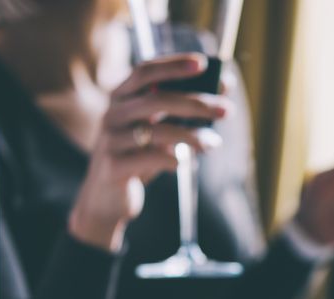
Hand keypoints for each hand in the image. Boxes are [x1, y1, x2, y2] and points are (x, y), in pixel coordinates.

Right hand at [68, 53, 230, 251]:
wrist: (106, 200)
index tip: (204, 64)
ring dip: (192, 136)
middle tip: (227, 110)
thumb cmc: (138, 158)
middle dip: (196, 102)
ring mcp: (110, 140)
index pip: (145, 71)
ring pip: (157, 131)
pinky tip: (184, 162)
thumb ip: (183, 109)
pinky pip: (149, 158)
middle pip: (157, 99)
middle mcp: (112, 114)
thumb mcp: (158, 131)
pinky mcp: (113, 167)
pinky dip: (173, 159)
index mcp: (121, 97)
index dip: (174, 65)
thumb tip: (224, 83)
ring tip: (214, 143)